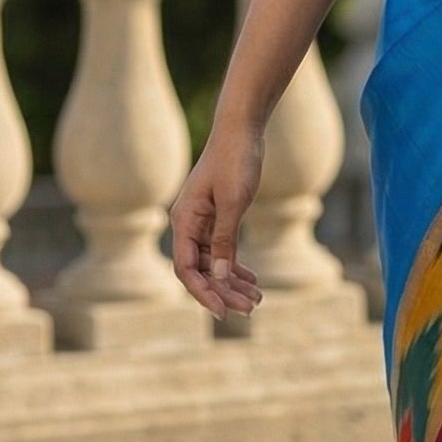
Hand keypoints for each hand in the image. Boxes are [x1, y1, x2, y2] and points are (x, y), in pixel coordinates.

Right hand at [170, 118, 265, 318]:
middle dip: (224, 292)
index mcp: (184, 221)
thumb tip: (219, 276)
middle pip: (200, 270)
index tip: (224, 312)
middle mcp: (188, 224)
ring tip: (257, 299)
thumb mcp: (233, 202)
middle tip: (251, 309)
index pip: (186, 269)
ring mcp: (202, 222)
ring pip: (213, 263)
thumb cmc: (235, 161)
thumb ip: (225, 239)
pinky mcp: (217, 217)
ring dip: (232, 282)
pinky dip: (236, 266)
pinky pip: (222, 250)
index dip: (203, 293)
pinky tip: (252, 280)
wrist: (242, 130)